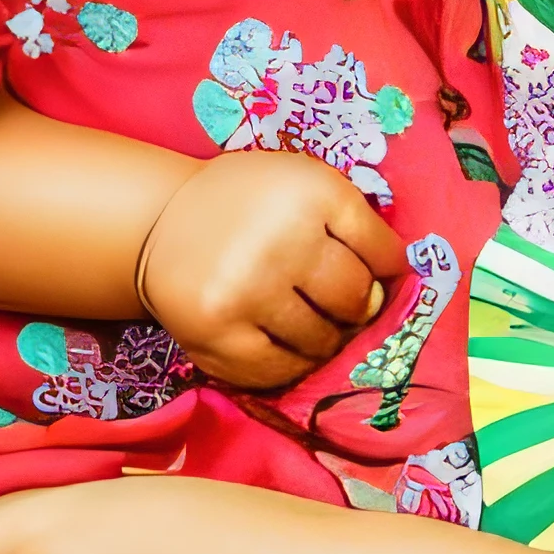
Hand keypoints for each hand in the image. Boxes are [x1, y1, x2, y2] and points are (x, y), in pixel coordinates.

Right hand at [135, 151, 404, 388]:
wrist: (158, 223)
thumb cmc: (248, 203)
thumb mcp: (304, 183)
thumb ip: (353, 221)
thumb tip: (394, 282)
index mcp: (312, 192)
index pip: (381, 251)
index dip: (386, 268)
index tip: (379, 272)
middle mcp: (280, 240)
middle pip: (355, 300)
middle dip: (357, 307)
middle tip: (340, 302)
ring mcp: (247, 292)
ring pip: (322, 340)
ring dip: (325, 337)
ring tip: (307, 319)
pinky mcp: (217, 335)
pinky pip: (280, 370)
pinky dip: (292, 363)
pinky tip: (282, 342)